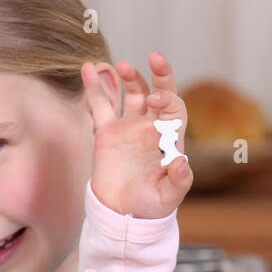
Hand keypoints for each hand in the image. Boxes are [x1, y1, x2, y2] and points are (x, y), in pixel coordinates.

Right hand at [80, 52, 192, 218]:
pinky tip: (88, 69)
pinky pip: (101, 105)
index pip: (174, 109)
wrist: (122, 214)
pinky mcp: (106, 132)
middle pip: (158, 93)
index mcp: (169, 140)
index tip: (156, 100)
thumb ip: (178, 182)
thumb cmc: (150, 207)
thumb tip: (182, 163)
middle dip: (159, 75)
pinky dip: (95, 87)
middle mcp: (151, 128)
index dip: (168, 98)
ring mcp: (129, 127)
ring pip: (131, 93)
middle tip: (154, 57)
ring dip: (129, 76)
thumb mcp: (168, 198)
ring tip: (121, 65)